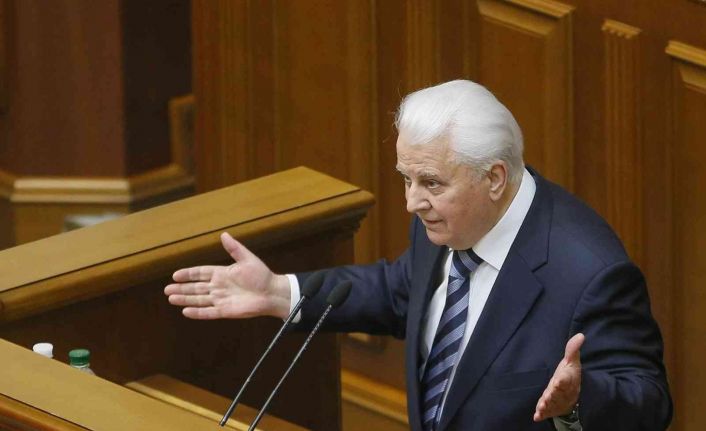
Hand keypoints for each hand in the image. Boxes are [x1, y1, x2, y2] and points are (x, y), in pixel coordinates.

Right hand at [164, 232, 291, 319]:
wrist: (272, 292)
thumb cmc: (261, 275)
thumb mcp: (247, 259)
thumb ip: (234, 249)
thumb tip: (224, 235)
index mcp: (222, 273)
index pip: (200, 273)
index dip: (188, 274)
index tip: (175, 275)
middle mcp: (219, 286)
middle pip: (196, 288)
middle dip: (181, 289)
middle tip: (167, 290)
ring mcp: (221, 299)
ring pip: (198, 300)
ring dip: (185, 299)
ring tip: (171, 299)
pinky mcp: (225, 311)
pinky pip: (208, 312)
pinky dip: (197, 312)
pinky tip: (185, 312)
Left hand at [533, 333, 584, 421]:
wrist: (573, 393)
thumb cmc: (569, 374)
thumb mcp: (571, 361)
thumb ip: (572, 349)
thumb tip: (580, 335)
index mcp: (568, 379)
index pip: (566, 380)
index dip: (562, 381)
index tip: (558, 381)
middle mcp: (564, 392)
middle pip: (558, 394)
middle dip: (553, 395)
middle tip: (547, 397)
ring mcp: (558, 401)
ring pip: (553, 404)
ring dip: (547, 406)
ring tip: (541, 407)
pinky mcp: (553, 408)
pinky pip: (548, 412)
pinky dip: (542, 415)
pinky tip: (536, 417)